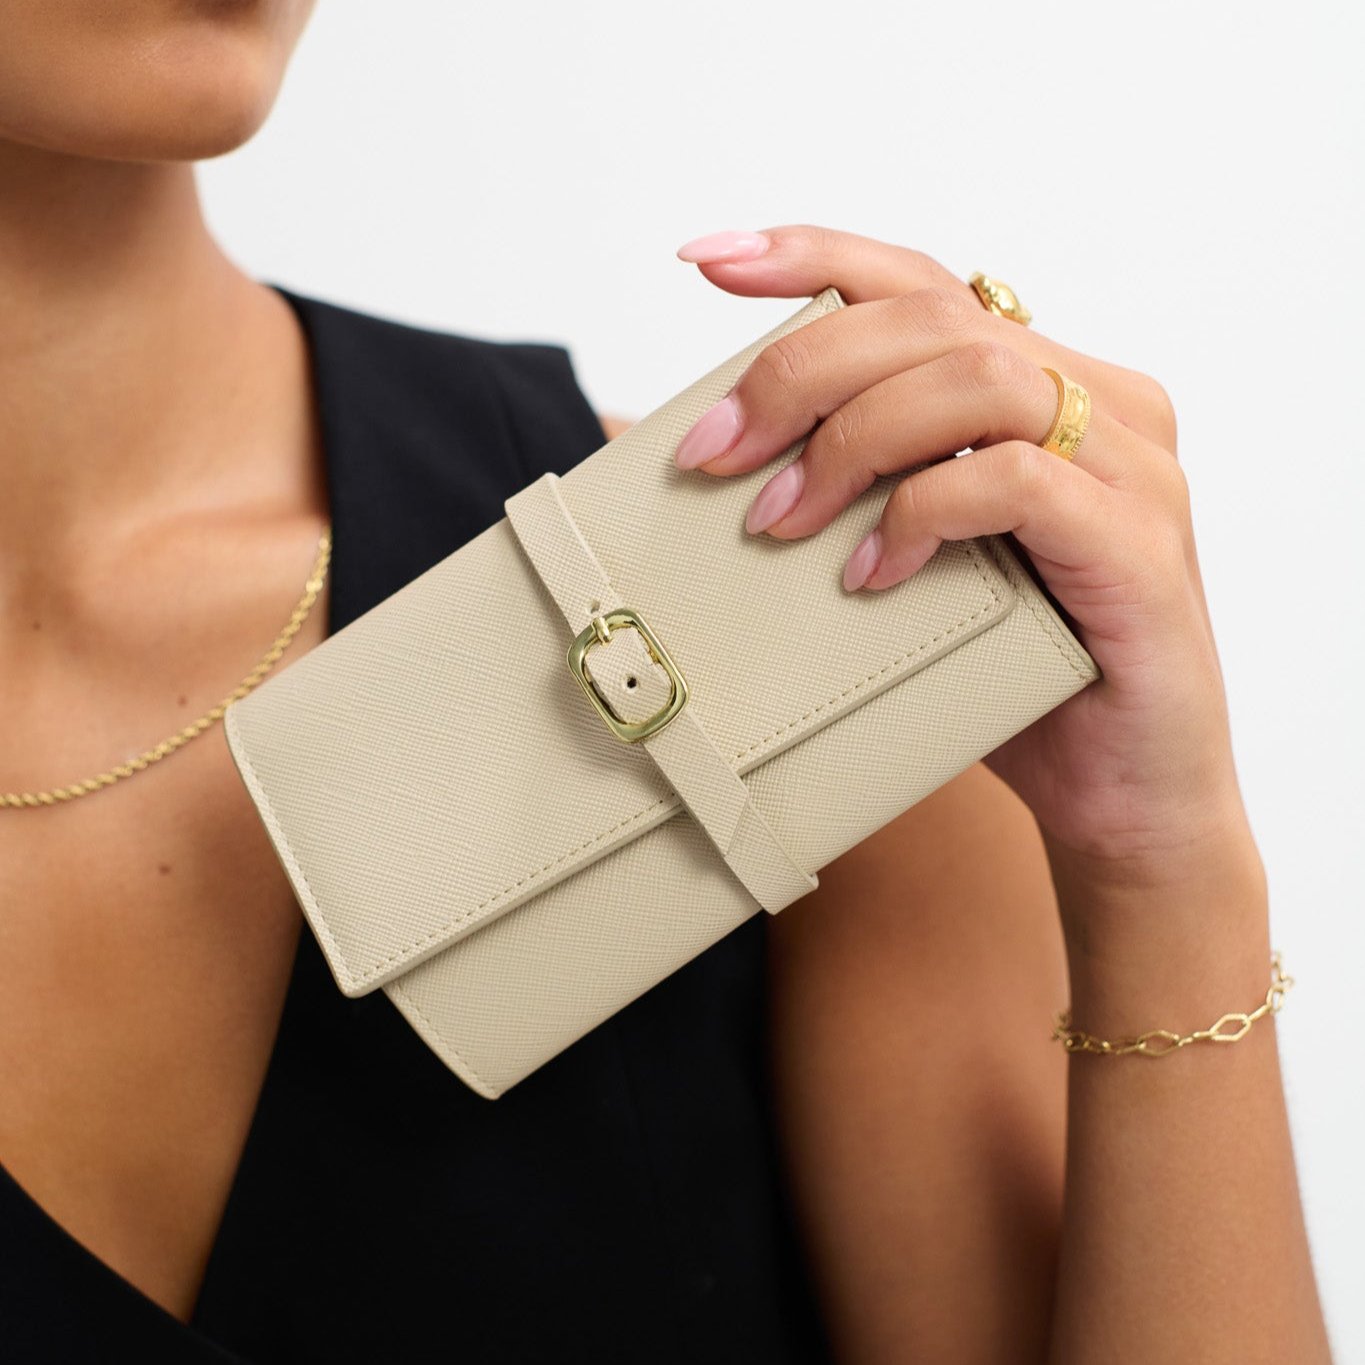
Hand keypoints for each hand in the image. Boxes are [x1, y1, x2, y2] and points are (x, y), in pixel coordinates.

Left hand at [672, 226, 1250, 884]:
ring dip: (851, 442)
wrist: (1119, 794)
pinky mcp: (1141, 544)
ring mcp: (1132, 466)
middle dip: (800, 373)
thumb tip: (725, 458)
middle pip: (933, 318)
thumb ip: (864, 489)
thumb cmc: (1010, 673)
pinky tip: (870, 574)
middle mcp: (1100, 398)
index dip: (812, 255)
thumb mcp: (918, 560)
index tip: (706, 261)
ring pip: (975, 380)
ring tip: (779, 525)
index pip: (922, 281)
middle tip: (714, 454)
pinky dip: (922, 514)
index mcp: (1044, 383)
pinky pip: (1016, 481)